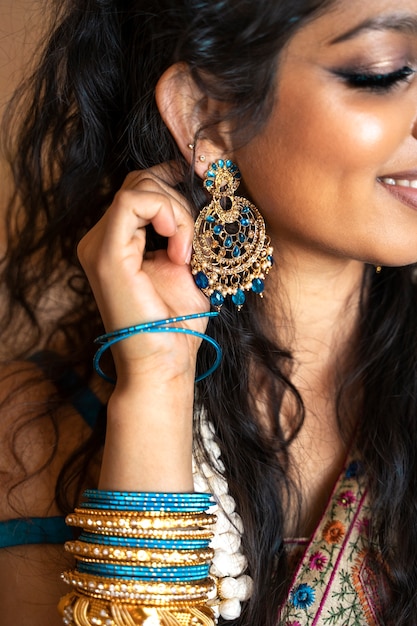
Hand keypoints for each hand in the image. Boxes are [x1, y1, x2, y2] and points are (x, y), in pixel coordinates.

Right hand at [77, 164, 207, 383]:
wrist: (165, 362)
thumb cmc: (178, 322)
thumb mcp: (186, 265)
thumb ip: (183, 229)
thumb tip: (198, 190)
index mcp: (116, 242)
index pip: (140, 189)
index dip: (173, 184)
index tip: (201, 205)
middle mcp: (100, 240)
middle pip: (139, 182)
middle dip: (178, 199)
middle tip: (196, 240)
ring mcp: (97, 245)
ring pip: (138, 188)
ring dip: (177, 211)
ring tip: (188, 252)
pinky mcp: (105, 254)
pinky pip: (134, 203)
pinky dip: (168, 216)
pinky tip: (181, 252)